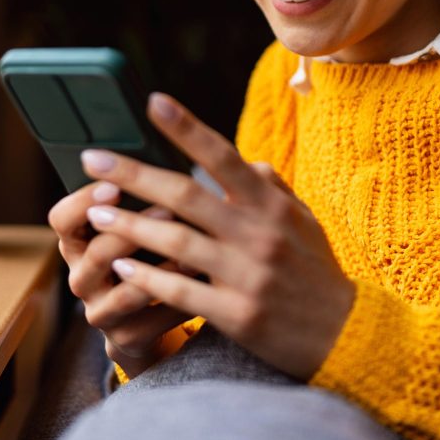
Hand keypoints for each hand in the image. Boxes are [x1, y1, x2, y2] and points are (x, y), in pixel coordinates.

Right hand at [47, 180, 198, 378]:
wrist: (148, 317)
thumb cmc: (147, 252)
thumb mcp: (136, 224)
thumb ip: (141, 197)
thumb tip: (169, 150)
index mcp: (76, 242)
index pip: (61, 219)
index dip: (83, 202)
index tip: (115, 183)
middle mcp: (81, 277)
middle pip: (94, 253)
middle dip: (131, 231)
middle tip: (167, 209)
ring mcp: (100, 311)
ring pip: (124, 292)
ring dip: (160, 269)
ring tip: (192, 250)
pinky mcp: (126, 338)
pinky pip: (153, 320)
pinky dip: (180, 300)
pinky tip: (204, 282)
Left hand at [79, 93, 355, 380]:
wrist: (347, 338)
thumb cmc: (317, 273)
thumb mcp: (303, 222)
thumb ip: (270, 188)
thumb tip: (242, 160)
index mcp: (272, 206)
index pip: (224, 155)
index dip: (186, 128)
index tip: (151, 101)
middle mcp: (259, 234)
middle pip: (186, 195)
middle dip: (134, 174)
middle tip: (92, 158)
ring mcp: (248, 275)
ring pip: (177, 242)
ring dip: (131, 227)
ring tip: (97, 216)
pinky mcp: (238, 315)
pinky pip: (182, 292)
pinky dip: (149, 279)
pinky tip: (121, 268)